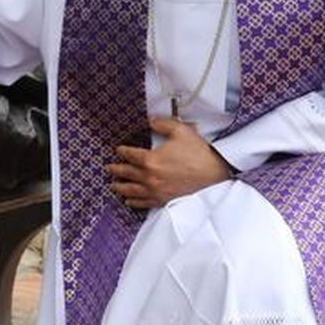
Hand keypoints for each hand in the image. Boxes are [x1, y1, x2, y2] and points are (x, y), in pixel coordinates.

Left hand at [104, 118, 232, 208]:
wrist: (215, 174)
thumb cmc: (198, 152)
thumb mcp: (181, 131)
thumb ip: (162, 124)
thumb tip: (151, 121)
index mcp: (151, 160)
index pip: (130, 155)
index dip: (122, 151)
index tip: (118, 150)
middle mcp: (149, 177)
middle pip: (126, 173)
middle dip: (116, 169)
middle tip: (109, 168)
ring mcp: (155, 191)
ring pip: (131, 190)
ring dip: (120, 187)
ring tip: (113, 185)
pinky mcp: (163, 200)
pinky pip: (143, 202)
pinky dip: (133, 201)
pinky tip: (128, 201)